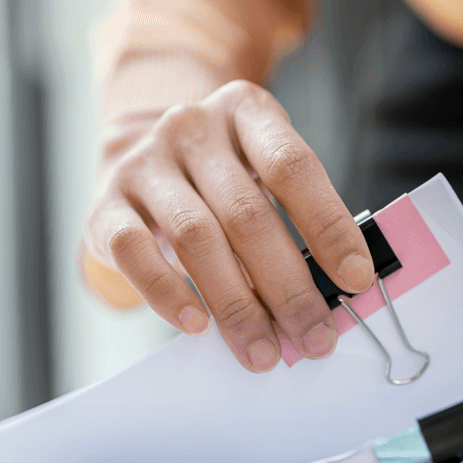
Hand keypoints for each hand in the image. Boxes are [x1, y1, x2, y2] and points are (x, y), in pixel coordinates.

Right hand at [84, 80, 374, 372]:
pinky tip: (196, 325)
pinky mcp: (104, 204)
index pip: (293, 167)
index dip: (329, 226)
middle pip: (247, 213)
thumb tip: (329, 296)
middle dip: (287, 286)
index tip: (357, 280)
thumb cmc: (218, 179)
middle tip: (313, 338)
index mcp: (246, 112)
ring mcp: (144, 164)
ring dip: (235, 304)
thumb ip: (294, 220)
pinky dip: (167, 293)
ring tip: (262, 351)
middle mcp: (192, 129)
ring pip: (195, 238)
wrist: (136, 157)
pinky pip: (133, 252)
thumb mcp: (260, 175)